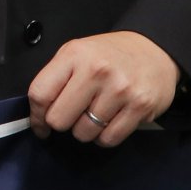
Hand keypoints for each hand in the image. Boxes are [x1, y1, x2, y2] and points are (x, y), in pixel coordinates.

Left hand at [27, 30, 178, 146]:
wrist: (154, 50)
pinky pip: (109, 139)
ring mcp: (120, 90)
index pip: (40, 93)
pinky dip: (104, 136)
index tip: (40, 124)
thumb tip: (38, 113)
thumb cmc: (108, 55)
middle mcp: (97, 71)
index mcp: (74, 55)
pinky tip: (109, 121)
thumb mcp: (76, 53)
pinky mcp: (140, 107)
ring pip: (84, 133)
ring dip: (85, 130)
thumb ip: (56, 78)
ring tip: (94, 114)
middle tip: (72, 115)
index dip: (36, 115)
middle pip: (59, 119)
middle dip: (62, 123)